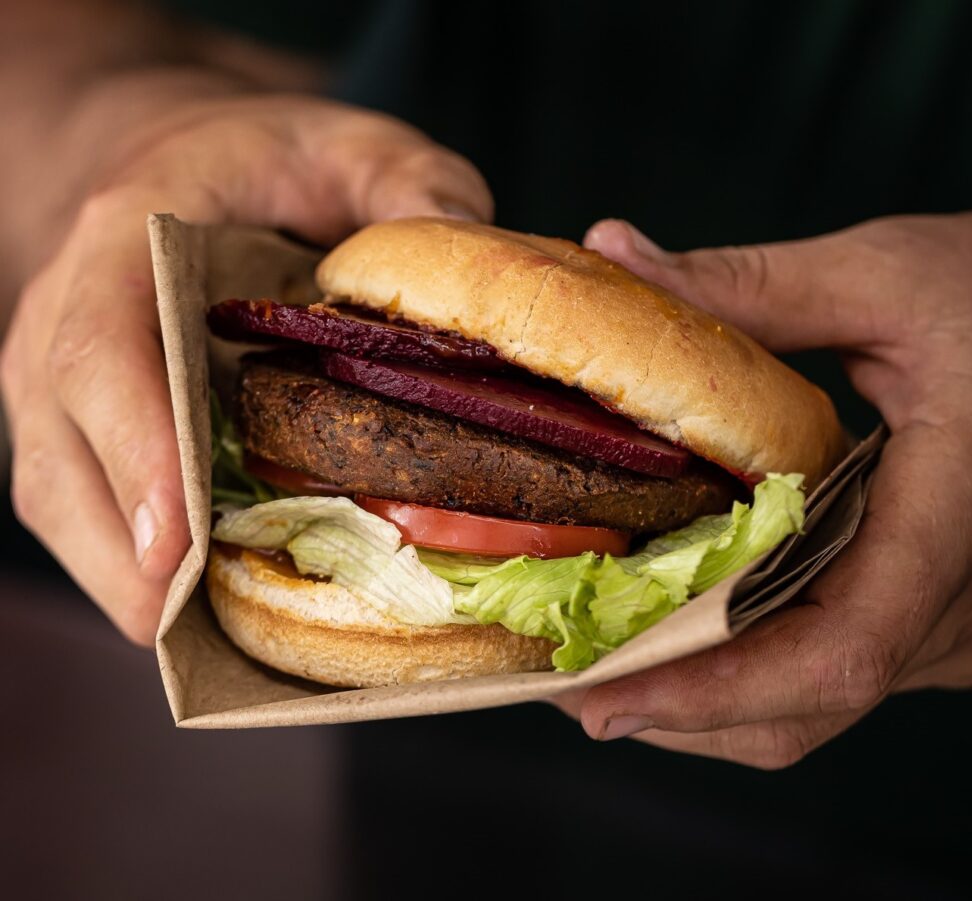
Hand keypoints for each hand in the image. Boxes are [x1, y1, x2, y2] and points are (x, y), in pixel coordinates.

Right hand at [0, 88, 490, 643]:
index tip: (180, 541)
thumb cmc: (263, 159)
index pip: (100, 348)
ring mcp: (64, 386)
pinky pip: (92, 514)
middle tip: (200, 640)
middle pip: (63, 456)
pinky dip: (139, 571)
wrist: (179, 164)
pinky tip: (209, 608)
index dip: (135, 447)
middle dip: (129, 557)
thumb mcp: (345, 141)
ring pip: (65, 503)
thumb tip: (472, 254)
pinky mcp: (89, 429)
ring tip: (211, 651)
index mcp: (122, 241)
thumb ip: (407, 181)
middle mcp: (63, 322)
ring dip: (130, 585)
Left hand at [553, 213, 971, 766]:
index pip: (837, 651)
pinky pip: (848, 669)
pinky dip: (758, 667)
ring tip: (606, 662)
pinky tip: (688, 628)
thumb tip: (612, 253)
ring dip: (713, 698)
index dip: (711, 691)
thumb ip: (746, 284)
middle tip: (567, 683)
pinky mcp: (959, 615)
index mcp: (958, 510)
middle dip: (681, 707)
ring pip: (827, 701)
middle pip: (812, 700)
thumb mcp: (886, 274)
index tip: (600, 696)